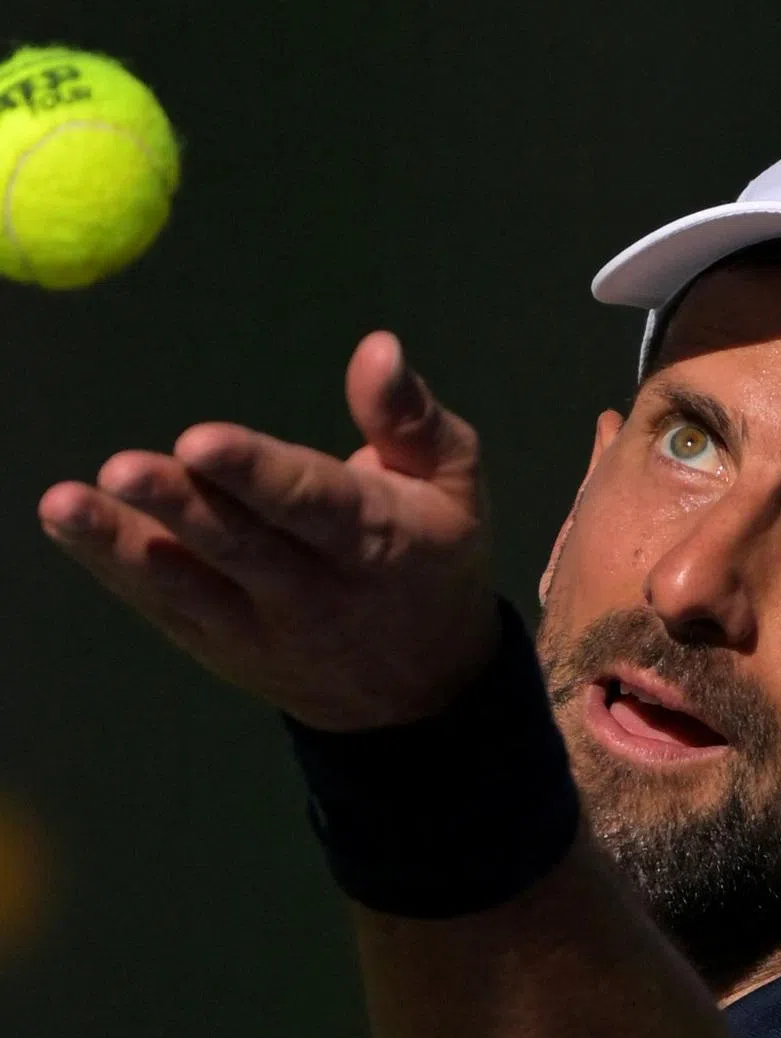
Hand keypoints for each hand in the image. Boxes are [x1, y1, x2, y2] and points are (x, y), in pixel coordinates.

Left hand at [37, 332, 499, 729]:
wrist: (421, 691)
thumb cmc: (438, 561)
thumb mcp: (456, 483)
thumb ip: (411, 419)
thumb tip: (379, 346)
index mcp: (374, 536)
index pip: (312, 503)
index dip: (257, 474)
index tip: (202, 442)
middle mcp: (315, 589)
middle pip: (241, 545)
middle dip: (181, 506)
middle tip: (122, 470)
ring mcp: (262, 626)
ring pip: (190, 584)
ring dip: (125, 546)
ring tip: (66, 508)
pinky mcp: (223, 645)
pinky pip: (168, 608)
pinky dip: (121, 571)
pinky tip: (75, 531)